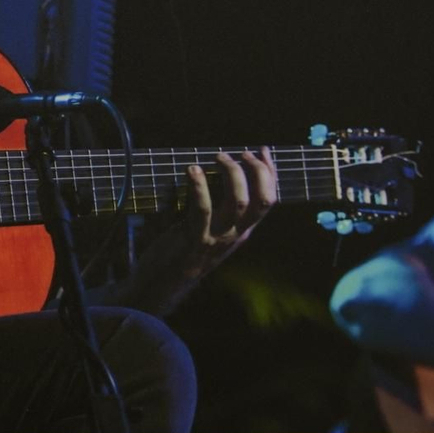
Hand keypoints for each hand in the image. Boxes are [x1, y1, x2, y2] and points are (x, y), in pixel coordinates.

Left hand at [128, 147, 278, 314]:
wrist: (164, 282)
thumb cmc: (184, 248)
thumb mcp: (210, 227)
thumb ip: (219, 206)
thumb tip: (218, 172)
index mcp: (242, 230)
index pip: (268, 199)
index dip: (269, 172)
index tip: (261, 150)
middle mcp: (236, 234)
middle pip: (262, 200)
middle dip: (256, 171)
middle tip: (238, 154)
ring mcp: (218, 238)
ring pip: (238, 202)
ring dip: (230, 173)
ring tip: (217, 157)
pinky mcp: (196, 239)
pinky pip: (202, 209)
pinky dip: (199, 187)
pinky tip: (192, 170)